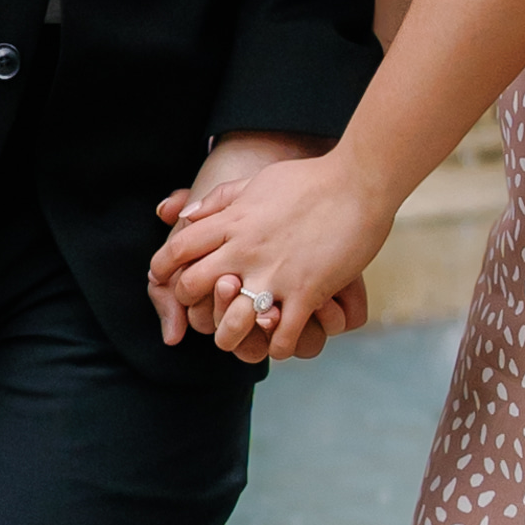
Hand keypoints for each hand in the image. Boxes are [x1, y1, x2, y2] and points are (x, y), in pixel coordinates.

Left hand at [148, 146, 387, 364]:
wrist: (359, 184)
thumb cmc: (311, 180)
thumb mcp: (258, 181)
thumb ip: (220, 200)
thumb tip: (185, 217)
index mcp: (233, 221)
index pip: (179, 249)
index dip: (164, 268)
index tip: (165, 279)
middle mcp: (245, 248)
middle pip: (192, 286)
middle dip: (190, 303)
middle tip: (203, 309)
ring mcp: (274, 273)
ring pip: (229, 323)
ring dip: (230, 335)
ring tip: (238, 336)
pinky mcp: (306, 292)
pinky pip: (281, 336)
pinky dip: (278, 345)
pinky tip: (282, 339)